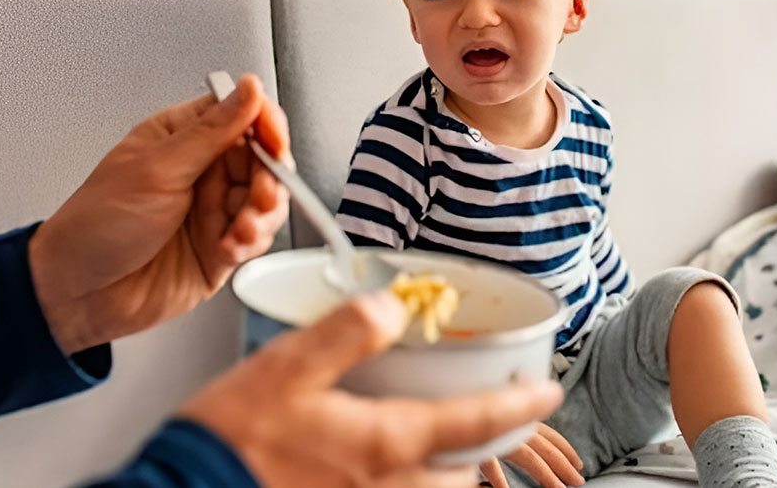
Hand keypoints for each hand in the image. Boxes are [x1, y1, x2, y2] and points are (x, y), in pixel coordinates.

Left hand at [28, 74, 290, 353]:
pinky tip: (229, 247)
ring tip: (242, 228)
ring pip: (266, 201)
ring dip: (263, 214)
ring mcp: (212, 211)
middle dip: (269, 178)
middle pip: (263, 160)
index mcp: (182, 138)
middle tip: (258, 193)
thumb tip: (249, 90)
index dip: (265, 124)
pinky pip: (256, 239)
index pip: (241, 116)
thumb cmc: (94, 227)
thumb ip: (212, 132)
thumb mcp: (157, 169)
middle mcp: (202, 172)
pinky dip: (251, 243)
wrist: (76, 294)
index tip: (273, 139)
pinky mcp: (220, 249)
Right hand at [180, 291, 565, 487]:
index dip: (520, 406)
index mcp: (382, 443)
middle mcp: (384, 487)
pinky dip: (411, 486)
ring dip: (447, 474)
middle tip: (486, 421)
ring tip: (439, 446)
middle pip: (464, 475)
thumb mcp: (285, 368)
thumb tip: (391, 306)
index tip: (548, 393)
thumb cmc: (228, 441)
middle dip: (482, 451)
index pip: (475, 424)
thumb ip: (345, 334)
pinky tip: (387, 468)